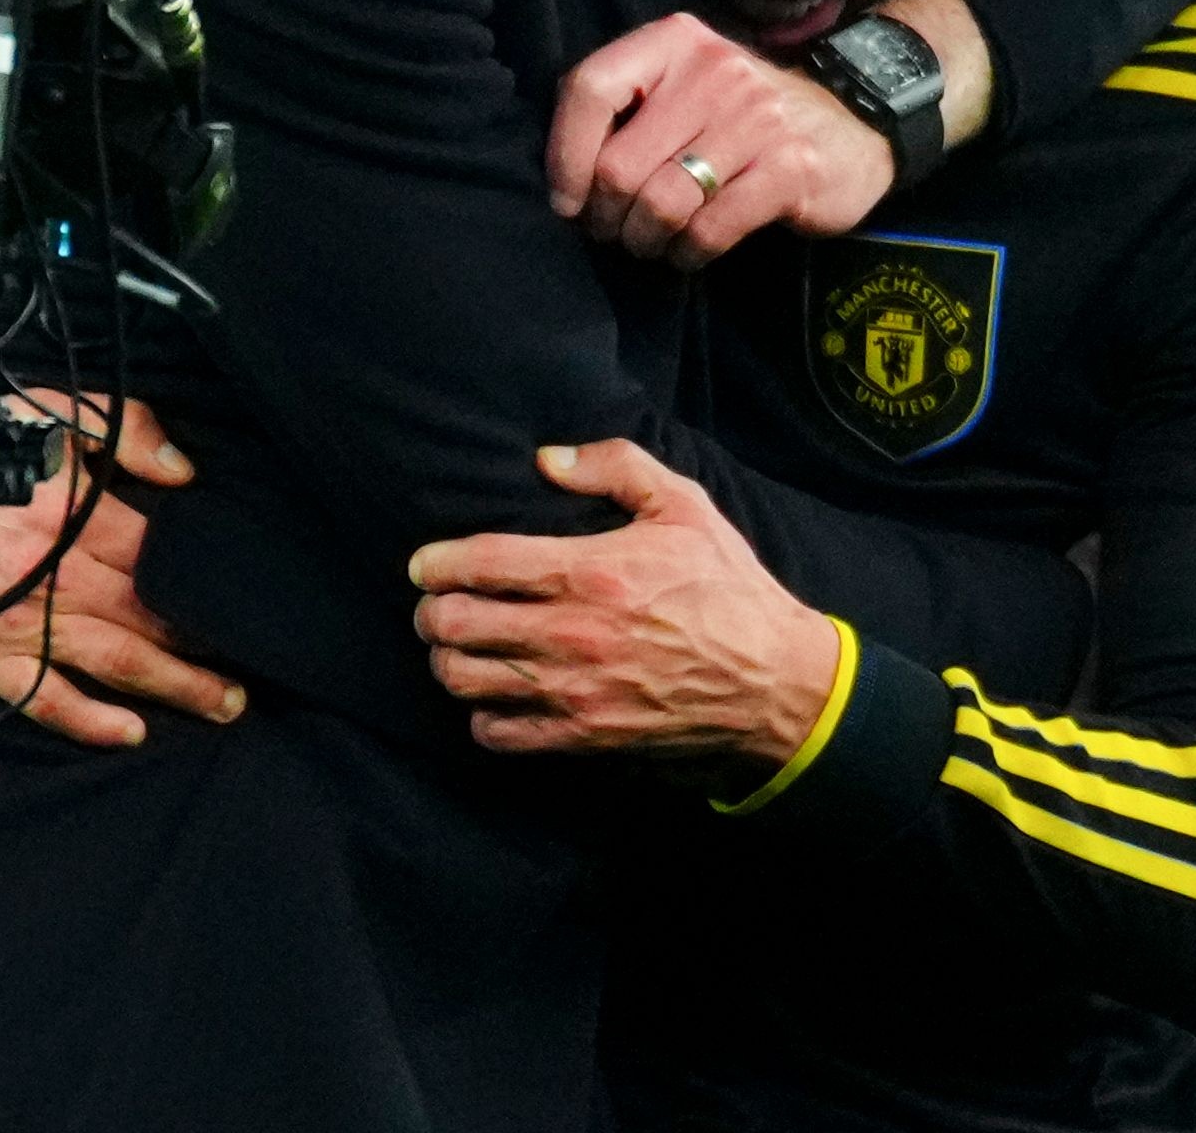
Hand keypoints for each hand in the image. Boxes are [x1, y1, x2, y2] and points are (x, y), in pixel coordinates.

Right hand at [0, 395, 241, 746]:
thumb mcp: (55, 414)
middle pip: (150, 620)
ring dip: (172, 686)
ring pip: (116, 662)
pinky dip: (88, 720)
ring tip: (223, 706)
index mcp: (82, 520)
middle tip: (255, 677)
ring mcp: (26, 623)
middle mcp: (63, 579)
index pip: (161, 560)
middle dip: (205, 650)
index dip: (204, 583)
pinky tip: (130, 734)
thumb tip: (185, 474)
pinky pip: (44, 697)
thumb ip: (128, 435)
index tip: (249, 604)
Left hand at [407, 438, 841, 759]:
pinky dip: (481, 713)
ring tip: (457, 646)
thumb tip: (547, 459)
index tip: (424, 563)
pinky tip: (497, 693)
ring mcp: (570, 691)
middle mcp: (569, 634)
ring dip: (447, 660)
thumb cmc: (727, 587)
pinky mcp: (579, 735)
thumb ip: (615, 467)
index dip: (436, 561)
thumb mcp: (685, 506)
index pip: (480, 563)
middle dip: (433, 610)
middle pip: (454, 624)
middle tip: (438, 602)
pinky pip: (495, 732)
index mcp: (590, 571)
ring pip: (462, 679)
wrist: (771, 679)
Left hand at [547, 14, 891, 266]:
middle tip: (617, 231)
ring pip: (661, 203)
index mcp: (676, 40)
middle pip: (619, 164)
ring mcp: (758, 118)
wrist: (855, 124)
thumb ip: (627, 110)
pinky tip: (690, 251)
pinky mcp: (790, 168)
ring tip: (652, 242)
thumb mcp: (685, 86)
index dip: (564, 156)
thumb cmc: (744, 115)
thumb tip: (564, 183)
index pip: (590, 88)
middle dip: (607, 216)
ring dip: (645, 240)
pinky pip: (708, 230)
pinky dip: (687, 253)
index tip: (569, 200)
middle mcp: (715, 69)